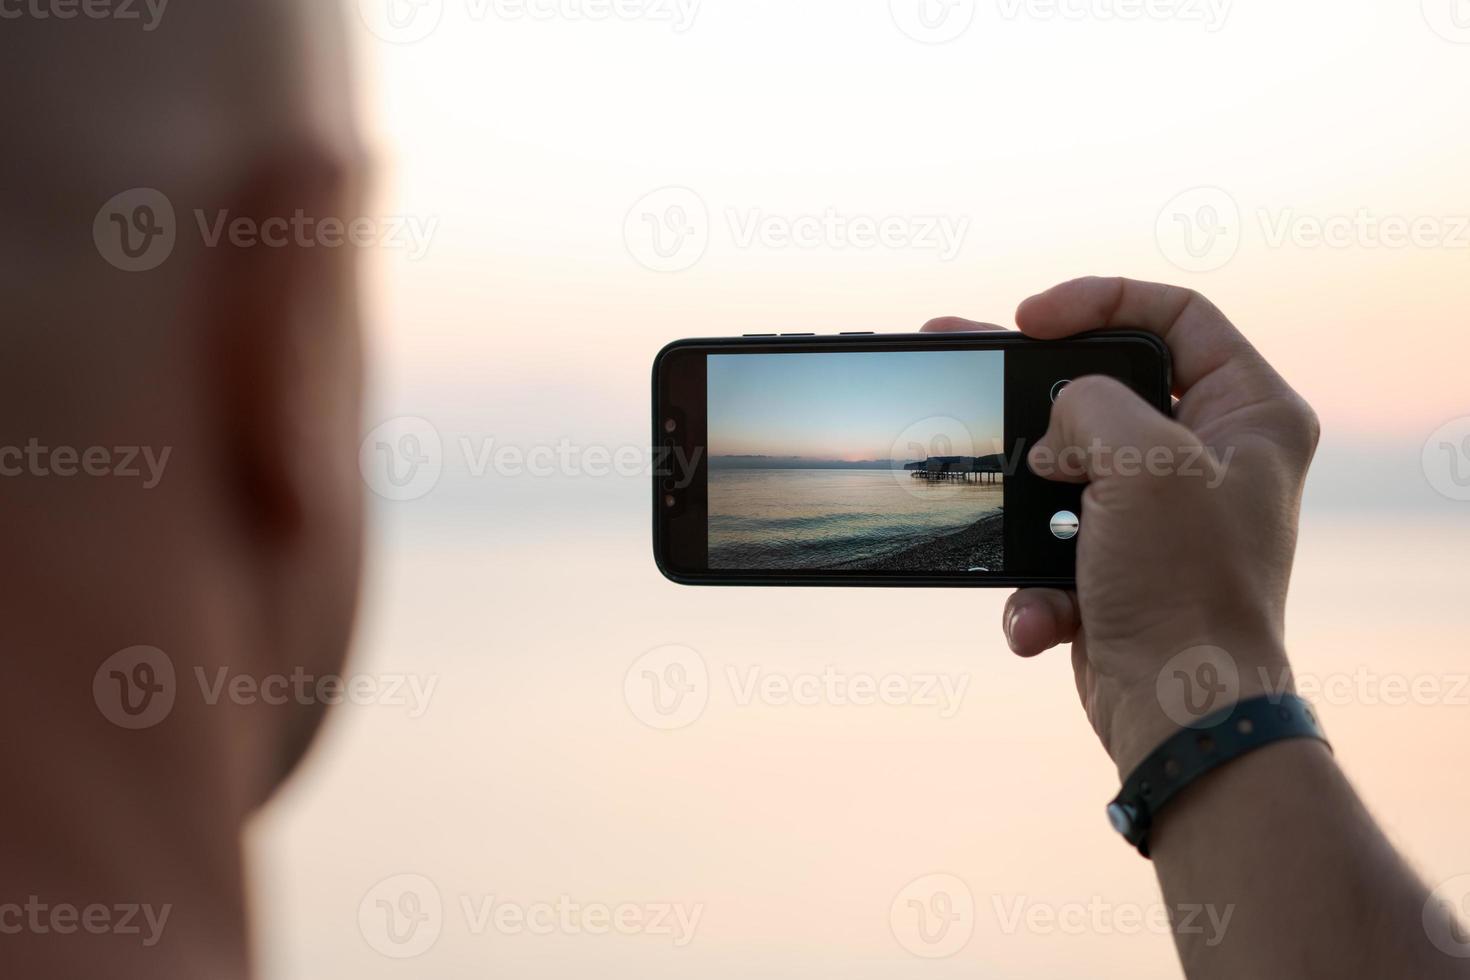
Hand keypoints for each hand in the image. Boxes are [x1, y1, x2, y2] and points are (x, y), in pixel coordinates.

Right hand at [924, 277, 1319, 775]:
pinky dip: (1037, 574)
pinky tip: (1043, 610)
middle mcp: (1211, 453)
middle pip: (1106, 382)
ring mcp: (1160, 508)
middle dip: (1031, 385)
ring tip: (965, 478)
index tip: (1031, 317)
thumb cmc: (1187, 587)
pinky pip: (1054, 536)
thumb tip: (1053, 428)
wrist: (1178, 711)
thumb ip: (1088, 402)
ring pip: (1067, 459)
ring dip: (1022, 489)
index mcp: (1251, 413)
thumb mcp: (1144, 459)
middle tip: (962, 347)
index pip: (1177, 314)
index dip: (1099, 299)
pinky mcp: (1118, 556)